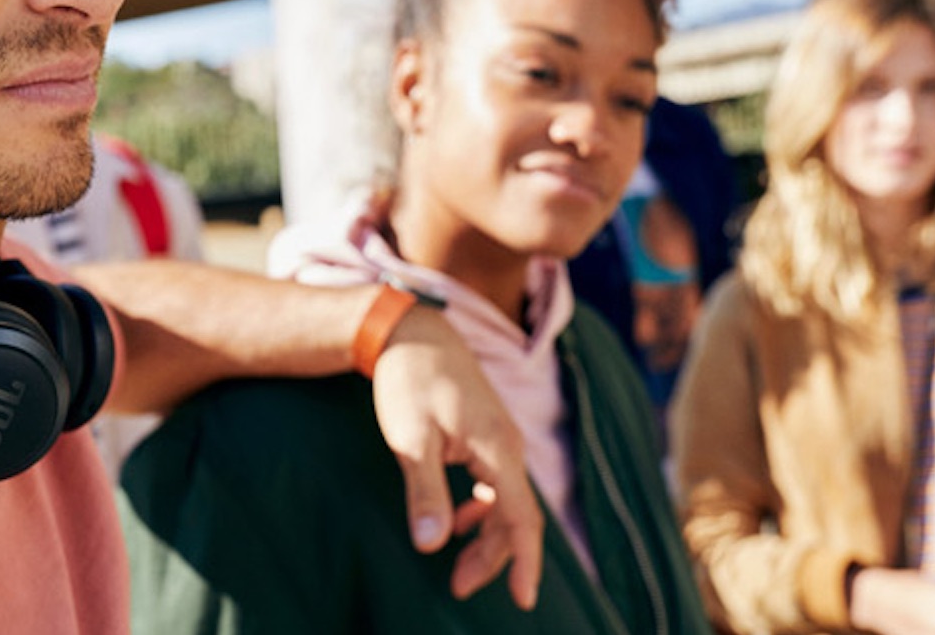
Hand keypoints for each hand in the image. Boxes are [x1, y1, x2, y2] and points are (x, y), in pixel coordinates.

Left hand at [372, 304, 542, 608]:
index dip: (526, 563)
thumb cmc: (409, 382)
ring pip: (506, 503)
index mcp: (498, 450)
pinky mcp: (486, 436)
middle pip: (515, 517)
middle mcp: (508, 446)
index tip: (524, 601)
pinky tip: (454, 522)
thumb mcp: (410, 439)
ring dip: (486, 538)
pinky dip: (479, 512)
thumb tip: (431, 543)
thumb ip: (424, 492)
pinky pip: (495, 486)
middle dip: (493, 558)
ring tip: (456, 568)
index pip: (522, 519)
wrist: (412, 333)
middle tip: (459, 587)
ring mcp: (500, 440)